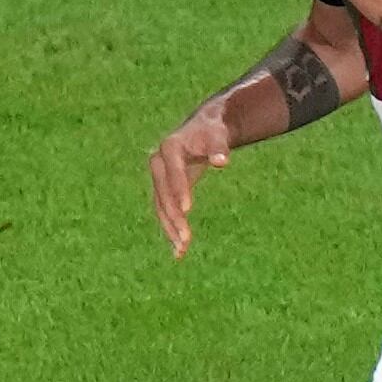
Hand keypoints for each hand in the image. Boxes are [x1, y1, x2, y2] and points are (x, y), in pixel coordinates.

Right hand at [148, 101, 237, 257]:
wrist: (202, 129)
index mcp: (170, 147)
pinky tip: (179, 252)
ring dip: (170, 229)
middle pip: (163, 193)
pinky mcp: (163, 190)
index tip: (187, 210)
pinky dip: (171, 229)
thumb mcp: (218, 135)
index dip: (179, 189)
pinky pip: (164, 211)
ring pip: (161, 207)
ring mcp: (159, 178)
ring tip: (182, 251)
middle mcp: (159, 163)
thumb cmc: (212, 131)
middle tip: (186, 239)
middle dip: (174, 217)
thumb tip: (222, 162)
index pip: (173, 171)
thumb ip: (219, 147)